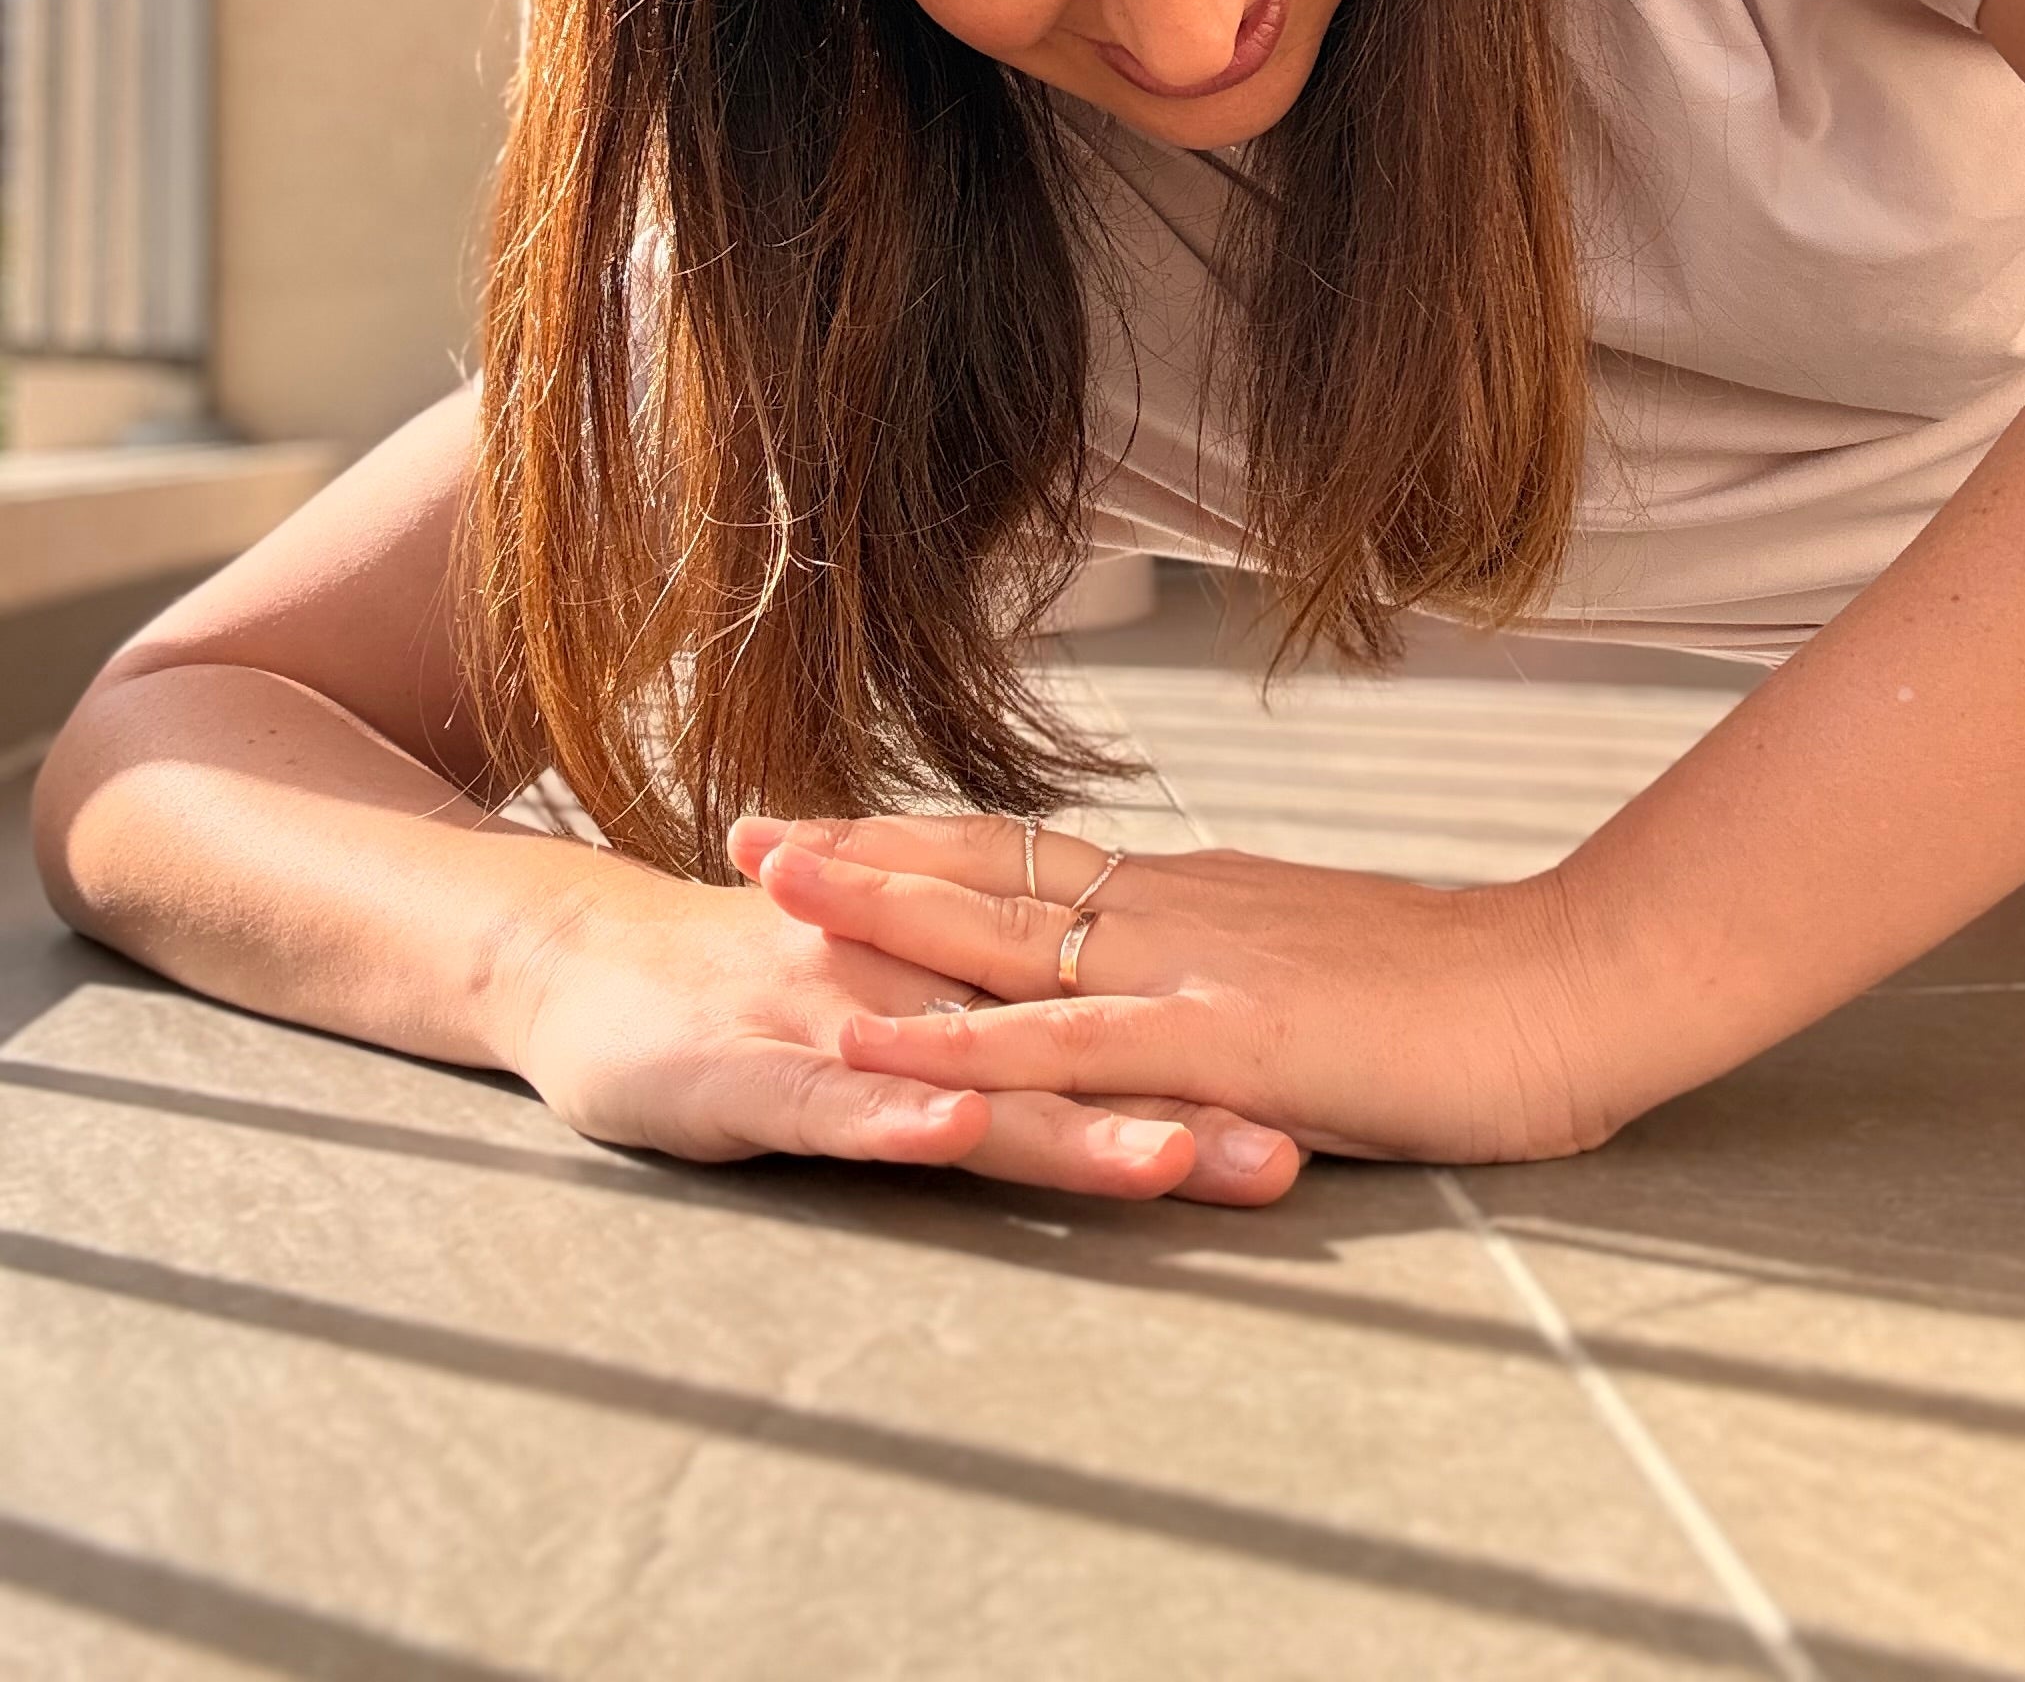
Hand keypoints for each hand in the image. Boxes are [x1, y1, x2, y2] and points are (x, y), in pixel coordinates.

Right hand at [498, 840, 1301, 1203]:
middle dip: (1190, 1103)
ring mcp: (840, 1026)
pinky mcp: (748, 1073)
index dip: (1228, 1060)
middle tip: (1304, 1151)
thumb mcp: (908, 1008)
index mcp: (976, 978)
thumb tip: (1153, 1064)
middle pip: (1078, 1053)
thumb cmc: (763, 994)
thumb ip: (1017, 1028)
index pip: (1122, 1023)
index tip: (1342, 1097)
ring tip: (1174, 1159)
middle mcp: (927, 992)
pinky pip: (833, 1099)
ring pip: (975, 1075)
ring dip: (1074, 1119)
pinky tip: (948, 1131)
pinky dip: (894, 1111)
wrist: (587, 962)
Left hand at [748, 813, 1601, 1164]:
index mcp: (1200, 895)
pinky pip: (1060, 1042)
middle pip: (988, 867)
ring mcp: (1190, 969)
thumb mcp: (1338, 968)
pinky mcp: (1220, 1041)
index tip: (839, 818)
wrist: (1581, 984)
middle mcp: (1174, 909)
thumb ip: (1255, 972)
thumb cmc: (1483, 992)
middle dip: (864, 851)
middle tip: (751, 825)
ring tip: (770, 887)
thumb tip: (1208, 981)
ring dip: (877, 911)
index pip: (1033, 854)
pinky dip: (956, 1043)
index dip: (929, 839)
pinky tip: (877, 1042)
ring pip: (1000, 933)